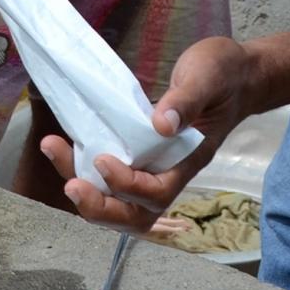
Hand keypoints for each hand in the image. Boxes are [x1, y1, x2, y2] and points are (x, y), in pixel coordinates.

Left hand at [40, 37, 258, 232]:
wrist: (235, 75)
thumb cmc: (224, 75)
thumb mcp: (207, 77)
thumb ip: (187, 100)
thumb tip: (161, 124)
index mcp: (187, 161)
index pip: (156, 194)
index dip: (127, 185)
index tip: (103, 159)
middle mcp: (167, 172)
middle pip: (133, 214)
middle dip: (99, 207)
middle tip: (70, 185)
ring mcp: (150, 166)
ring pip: (115, 201)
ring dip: (84, 190)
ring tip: (54, 154)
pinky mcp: (135, 154)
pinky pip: (106, 176)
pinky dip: (81, 168)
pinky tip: (62, 146)